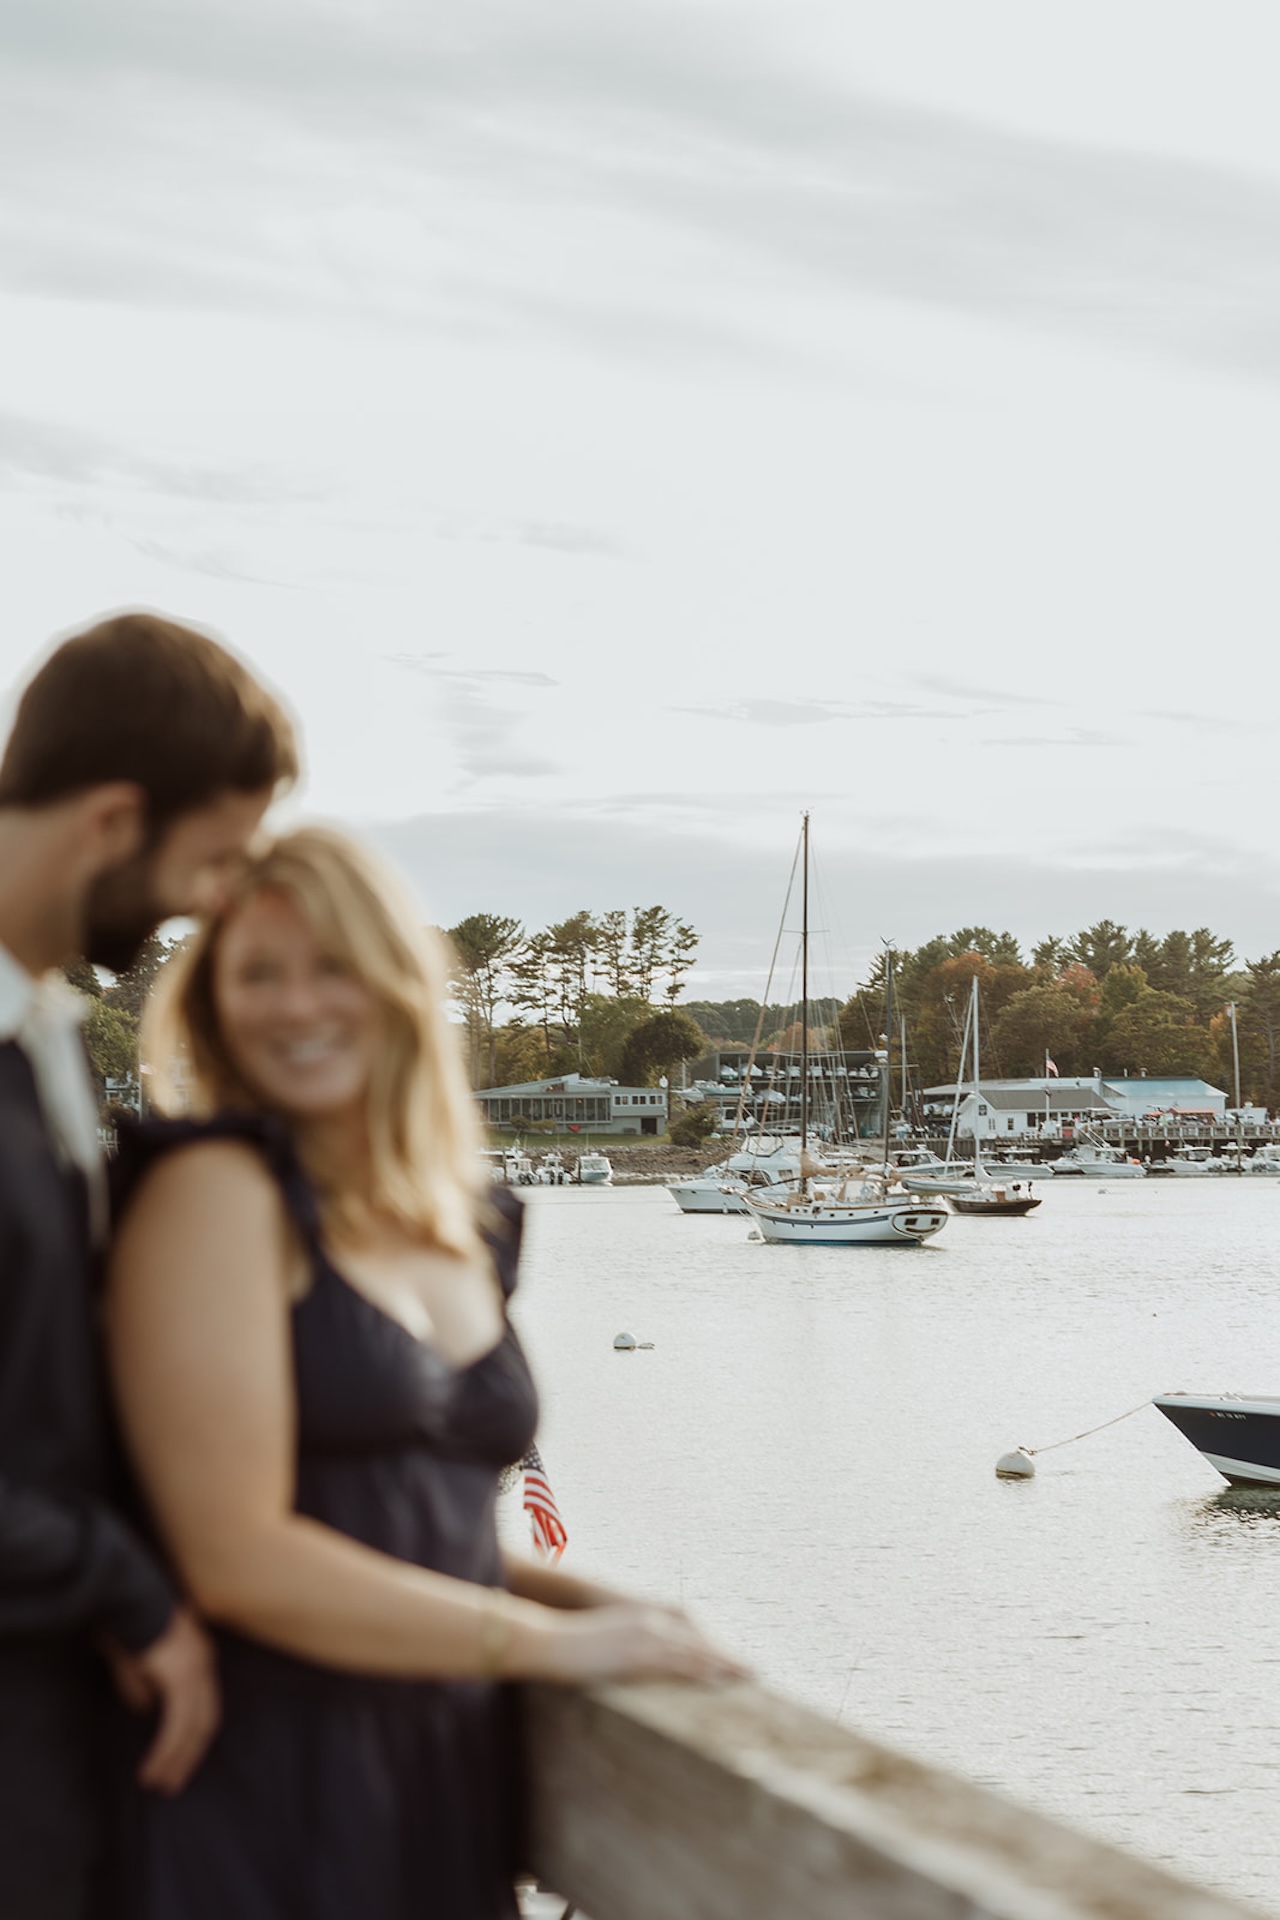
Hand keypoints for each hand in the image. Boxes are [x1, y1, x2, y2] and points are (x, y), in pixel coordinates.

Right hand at [103, 1606, 220, 1793]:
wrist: (127, 1596)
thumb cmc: (128, 1622)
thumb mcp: (136, 1660)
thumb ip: (142, 1686)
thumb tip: (146, 1710)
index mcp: (198, 1656)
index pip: (204, 1706)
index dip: (192, 1737)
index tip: (178, 1762)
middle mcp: (204, 1664)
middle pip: (206, 1722)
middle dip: (189, 1756)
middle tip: (172, 1784)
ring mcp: (196, 1670)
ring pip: (193, 1729)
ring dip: (175, 1760)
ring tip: (159, 1783)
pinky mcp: (181, 1678)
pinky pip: (178, 1726)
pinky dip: (166, 1751)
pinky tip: (152, 1768)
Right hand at [540, 1602, 747, 1685]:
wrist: (552, 1637)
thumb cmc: (573, 1643)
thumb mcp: (608, 1641)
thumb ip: (628, 1650)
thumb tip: (639, 1667)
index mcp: (644, 1618)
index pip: (689, 1631)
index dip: (711, 1646)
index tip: (731, 1660)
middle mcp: (651, 1623)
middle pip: (698, 1639)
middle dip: (725, 1655)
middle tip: (752, 1670)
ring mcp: (646, 1636)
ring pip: (694, 1648)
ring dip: (722, 1662)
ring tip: (747, 1676)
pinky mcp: (639, 1652)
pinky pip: (678, 1661)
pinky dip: (701, 1668)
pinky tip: (717, 1678)